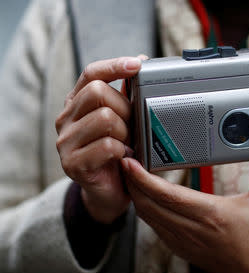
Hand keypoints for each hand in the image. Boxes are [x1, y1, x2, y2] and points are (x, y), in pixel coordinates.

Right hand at [55, 56, 143, 223]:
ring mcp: (66, 142)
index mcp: (77, 103)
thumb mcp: (123, 121)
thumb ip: (127, 95)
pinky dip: (123, 151)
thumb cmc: (119, 152)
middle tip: (133, 127)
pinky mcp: (72, 164)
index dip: (114, 66)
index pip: (91, 73)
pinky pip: (107, 146)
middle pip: (98, 92)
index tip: (137, 64)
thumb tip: (140, 61)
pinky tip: (125, 158)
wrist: (110, 192)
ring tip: (129, 144)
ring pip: (105, 118)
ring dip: (126, 132)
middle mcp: (66, 119)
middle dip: (125, 108)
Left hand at [121, 126, 248, 272]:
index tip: (129, 162)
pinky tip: (147, 199)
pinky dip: (147, 213)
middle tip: (124, 161)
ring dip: (136, 198)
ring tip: (131, 176)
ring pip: (149, 219)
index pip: (166, 196)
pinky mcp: (185, 250)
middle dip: (131, 184)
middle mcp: (194, 230)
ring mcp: (187, 242)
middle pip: (149, 206)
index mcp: (212, 215)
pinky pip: (157, 230)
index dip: (142, 179)